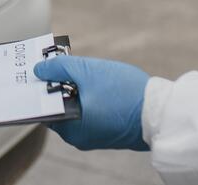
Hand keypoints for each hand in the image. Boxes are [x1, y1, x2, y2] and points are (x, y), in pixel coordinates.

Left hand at [33, 56, 148, 150]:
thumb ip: (59, 68)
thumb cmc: (124, 94)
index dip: (39, 85)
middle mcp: (80, 136)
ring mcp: (95, 133)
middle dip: (59, 82)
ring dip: (76, 86)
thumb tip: (38, 69)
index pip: (43, 107)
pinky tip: (98, 80)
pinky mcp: (109, 128)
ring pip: (77, 105)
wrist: (161, 112)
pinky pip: (92, 109)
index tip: (36, 67)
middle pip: (59, 104)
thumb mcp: (87, 71)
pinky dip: (91, 94)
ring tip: (81, 67)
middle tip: (59, 60)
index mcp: (70, 129)